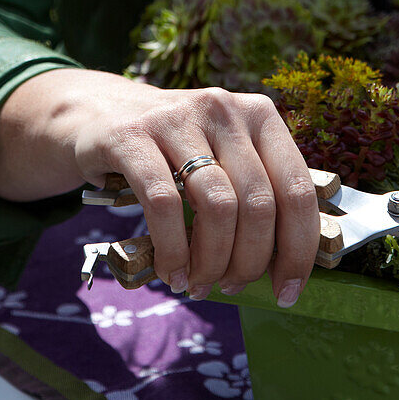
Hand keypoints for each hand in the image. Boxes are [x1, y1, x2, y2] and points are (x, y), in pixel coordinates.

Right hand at [0, 69, 319, 304]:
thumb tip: (288, 266)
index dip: (299, 247)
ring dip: (212, 260)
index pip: (297, 187)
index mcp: (259, 114)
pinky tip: (172, 272)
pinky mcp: (132, 136)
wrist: (99, 113)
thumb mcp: (223, 155)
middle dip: (250, 260)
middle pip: (258, 202)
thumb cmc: (176, 150)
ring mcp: (177, 118)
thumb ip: (257, 194)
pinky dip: (173, 250)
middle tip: (232, 286)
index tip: (288, 290)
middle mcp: (223, 109)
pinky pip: (163, 205)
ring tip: (201, 283)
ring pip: (217, 205)